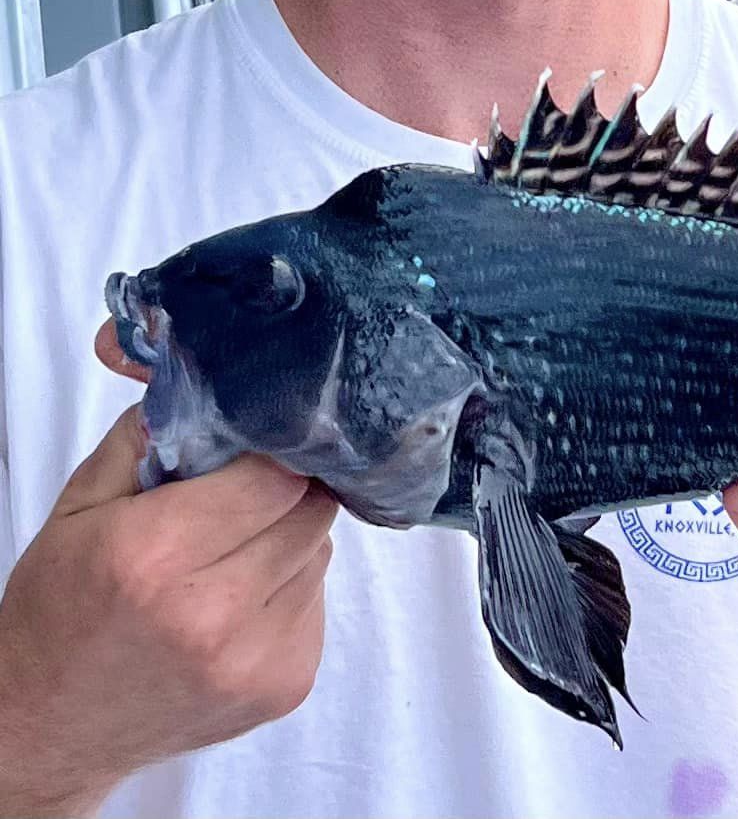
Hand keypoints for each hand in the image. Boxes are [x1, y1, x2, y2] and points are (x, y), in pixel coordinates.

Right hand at [0, 370, 335, 812]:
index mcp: (157, 555)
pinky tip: (239, 601)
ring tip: (233, 552)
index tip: (255, 449)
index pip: (275, 471)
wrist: (46, 728)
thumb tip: (212, 382)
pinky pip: (317, 600)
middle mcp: (214, 613)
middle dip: (285, 490)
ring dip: (289, 538)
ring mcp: (255, 659)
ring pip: (320, 550)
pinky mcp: (285, 686)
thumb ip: (149, 434)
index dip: (270, 452)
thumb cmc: (61, 607)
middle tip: (246, 495)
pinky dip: (291, 587)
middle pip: (309, 507)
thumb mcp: (84, 505)